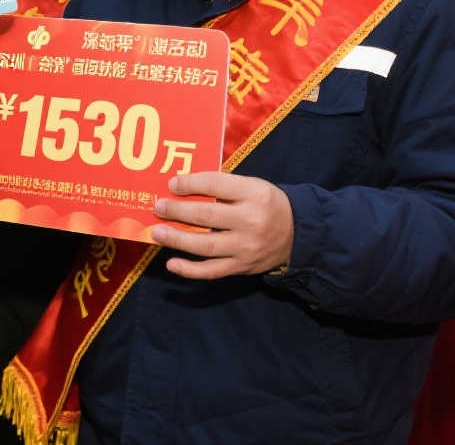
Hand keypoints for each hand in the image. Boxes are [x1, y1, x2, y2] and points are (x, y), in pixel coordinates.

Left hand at [150, 172, 294, 278]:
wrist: (297, 234)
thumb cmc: (267, 205)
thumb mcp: (253, 187)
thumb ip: (224, 186)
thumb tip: (183, 187)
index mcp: (254, 194)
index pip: (216, 185)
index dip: (190, 184)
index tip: (172, 185)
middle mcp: (251, 221)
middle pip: (206, 216)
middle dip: (177, 211)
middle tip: (159, 207)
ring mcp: (246, 247)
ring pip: (205, 246)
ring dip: (177, 239)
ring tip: (157, 232)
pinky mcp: (242, 267)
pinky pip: (211, 271)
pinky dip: (189, 270)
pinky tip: (172, 264)